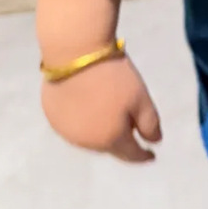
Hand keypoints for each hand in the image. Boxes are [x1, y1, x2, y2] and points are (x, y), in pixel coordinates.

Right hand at [41, 53, 162, 163]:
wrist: (74, 53)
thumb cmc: (113, 75)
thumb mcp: (141, 97)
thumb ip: (149, 123)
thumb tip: (155, 142)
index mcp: (110, 139)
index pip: (131, 154)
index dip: (143, 155)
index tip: (151, 155)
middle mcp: (86, 142)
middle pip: (109, 146)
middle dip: (121, 140)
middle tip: (131, 128)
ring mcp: (66, 131)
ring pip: (89, 137)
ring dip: (100, 131)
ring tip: (109, 115)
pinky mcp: (52, 117)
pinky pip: (73, 125)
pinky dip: (83, 120)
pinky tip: (88, 105)